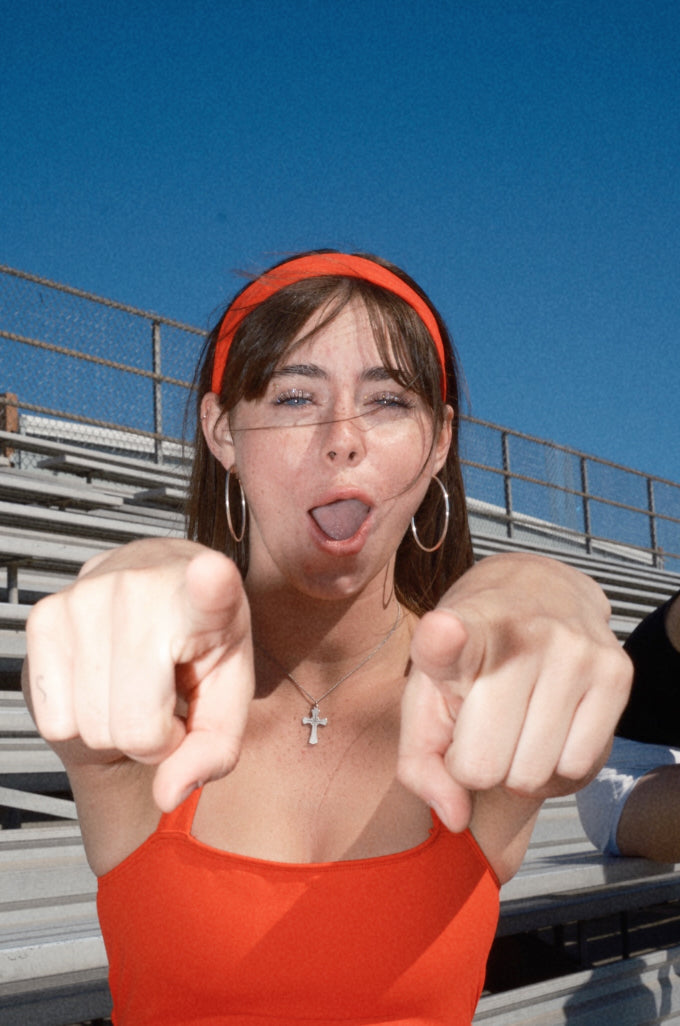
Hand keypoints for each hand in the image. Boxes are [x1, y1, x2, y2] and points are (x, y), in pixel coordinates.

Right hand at [24, 539, 253, 811]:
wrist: (159, 593)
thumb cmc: (199, 646)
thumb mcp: (228, 697)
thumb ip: (212, 752)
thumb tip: (168, 792)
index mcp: (207, 600)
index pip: (209, 591)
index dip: (211, 587)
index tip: (212, 574)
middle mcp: (143, 588)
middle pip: (134, 726)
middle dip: (153, 737)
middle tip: (166, 699)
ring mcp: (87, 596)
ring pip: (90, 726)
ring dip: (115, 726)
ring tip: (137, 685)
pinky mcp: (45, 615)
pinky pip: (54, 718)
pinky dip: (78, 719)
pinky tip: (102, 679)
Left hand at [398, 553, 632, 831]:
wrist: (537, 590)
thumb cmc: (470, 657)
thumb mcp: (425, 696)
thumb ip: (421, 763)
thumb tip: (456, 816)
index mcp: (459, 631)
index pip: (448, 640)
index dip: (443, 640)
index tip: (444, 630)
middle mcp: (520, 634)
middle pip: (484, 765)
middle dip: (477, 763)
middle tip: (481, 724)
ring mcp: (574, 650)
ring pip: (532, 775)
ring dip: (517, 767)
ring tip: (516, 722)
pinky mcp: (616, 671)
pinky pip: (578, 768)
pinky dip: (557, 768)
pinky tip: (548, 728)